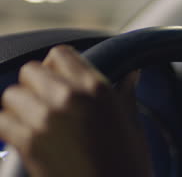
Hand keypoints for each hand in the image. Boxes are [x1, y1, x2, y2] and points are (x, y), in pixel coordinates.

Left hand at [0, 45, 151, 176]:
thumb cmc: (129, 162)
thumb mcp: (132, 123)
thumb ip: (125, 94)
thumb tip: (131, 74)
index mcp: (96, 87)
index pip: (60, 54)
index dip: (57, 64)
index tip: (60, 77)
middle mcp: (68, 97)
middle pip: (30, 70)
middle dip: (36, 82)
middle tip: (46, 98)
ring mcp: (45, 120)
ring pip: (12, 94)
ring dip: (20, 103)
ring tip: (33, 116)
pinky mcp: (29, 144)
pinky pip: (2, 120)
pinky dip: (9, 125)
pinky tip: (23, 132)